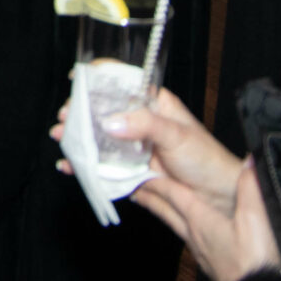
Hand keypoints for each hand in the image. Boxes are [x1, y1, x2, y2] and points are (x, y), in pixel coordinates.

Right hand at [53, 89, 278, 280]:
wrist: (220, 201)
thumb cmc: (207, 160)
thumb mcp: (177, 134)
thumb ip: (143, 124)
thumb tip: (110, 122)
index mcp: (154, 105)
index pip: (122, 83)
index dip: (99, 79)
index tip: (77, 79)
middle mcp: (140, 125)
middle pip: (103, 112)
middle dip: (80, 112)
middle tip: (66, 116)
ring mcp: (133, 150)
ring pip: (99, 140)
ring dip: (78, 139)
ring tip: (61, 137)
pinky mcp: (129, 175)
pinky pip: (102, 169)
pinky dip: (84, 168)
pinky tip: (70, 166)